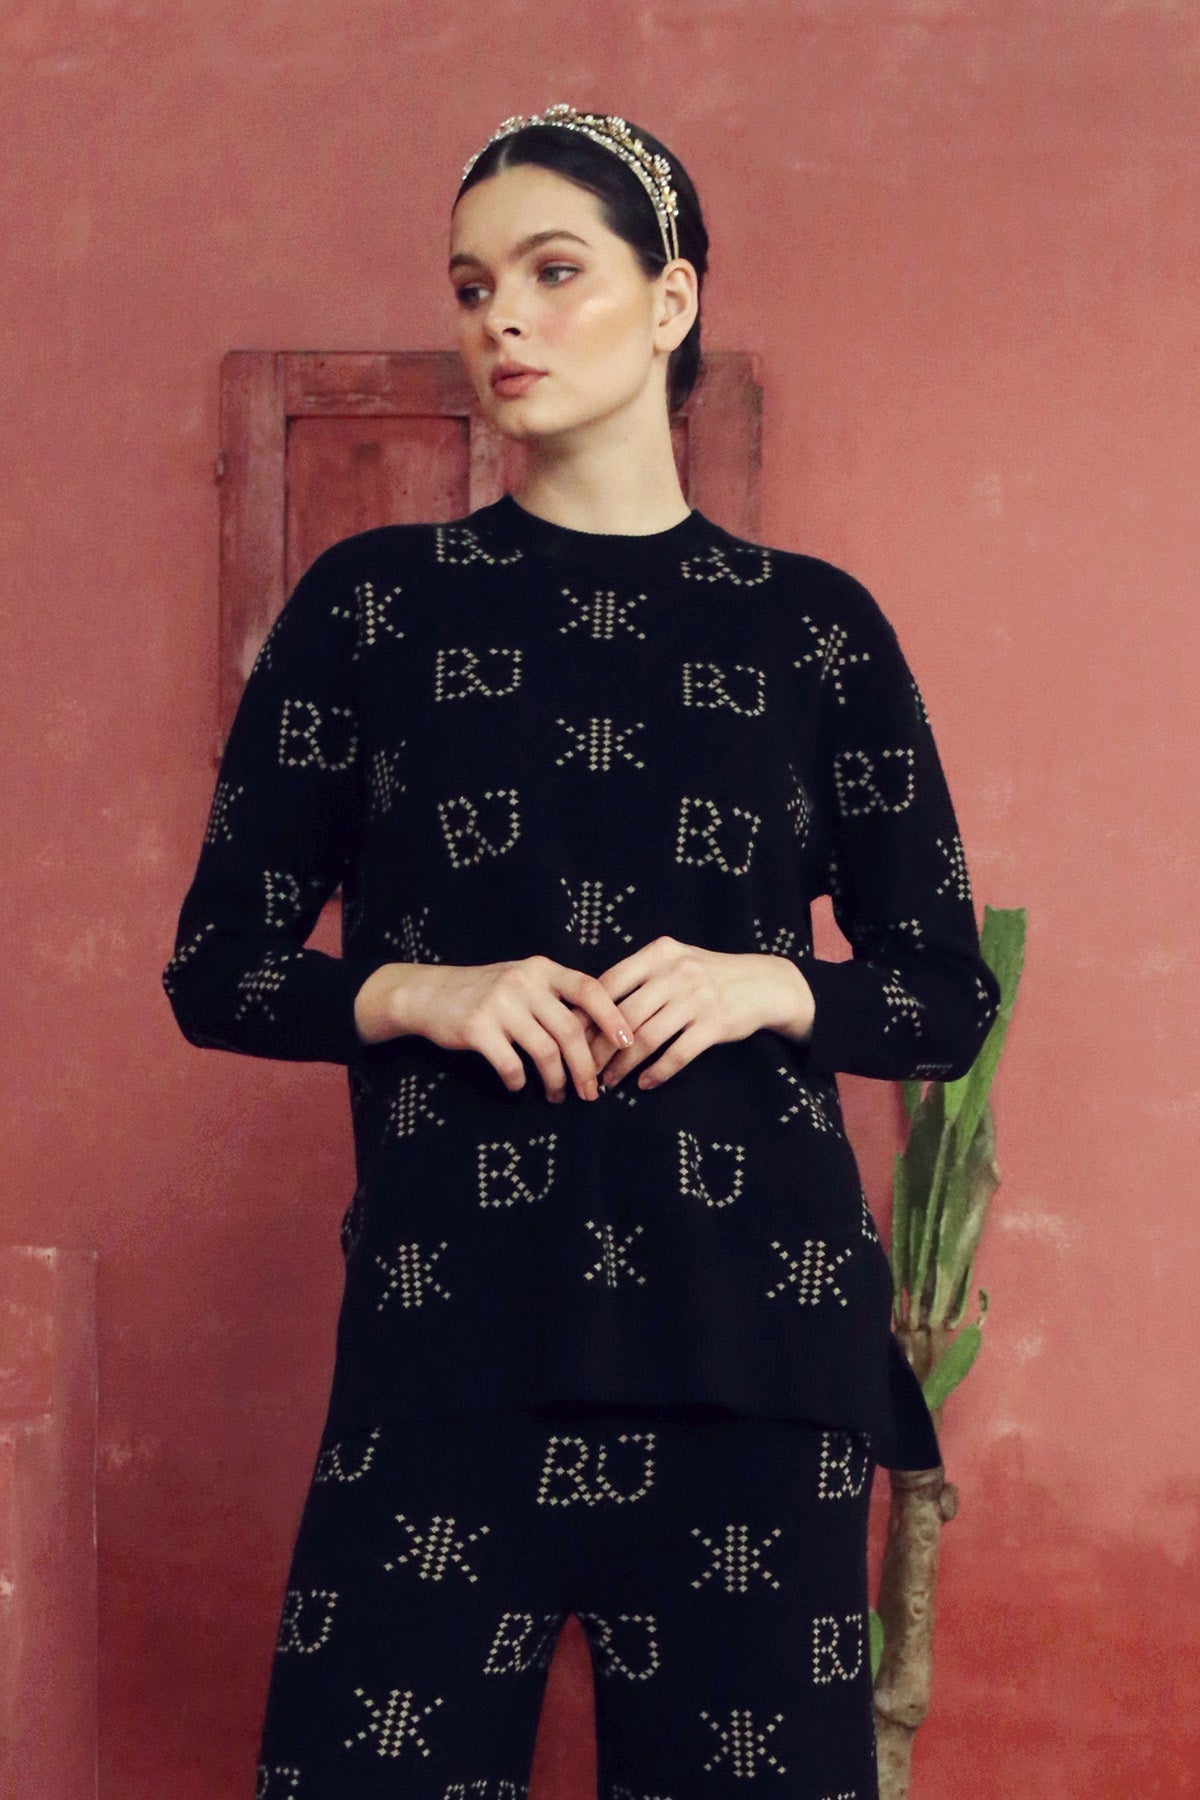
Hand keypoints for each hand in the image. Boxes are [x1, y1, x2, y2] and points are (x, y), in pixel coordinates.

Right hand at [361, 957, 635, 1102]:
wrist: (428, 994)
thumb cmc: (484, 991)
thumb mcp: (522, 980)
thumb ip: (556, 997)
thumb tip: (601, 1030)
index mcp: (541, 969)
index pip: (589, 988)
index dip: (612, 1016)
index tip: (626, 1042)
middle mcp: (524, 982)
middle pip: (570, 1031)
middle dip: (586, 1068)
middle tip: (592, 1093)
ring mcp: (499, 1004)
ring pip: (545, 1052)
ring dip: (557, 1081)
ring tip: (559, 1096)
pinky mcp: (477, 1028)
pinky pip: (511, 1064)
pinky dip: (519, 1081)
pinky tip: (519, 1086)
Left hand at [571, 937, 815, 1090]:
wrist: (764, 983)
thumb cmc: (708, 975)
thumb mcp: (675, 961)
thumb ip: (640, 976)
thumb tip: (590, 1007)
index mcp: (660, 953)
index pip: (609, 983)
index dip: (586, 1013)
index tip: (570, 1037)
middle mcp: (676, 972)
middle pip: (622, 1016)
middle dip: (597, 1047)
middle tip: (582, 1069)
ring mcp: (697, 998)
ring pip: (646, 1038)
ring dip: (622, 1065)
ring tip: (608, 1082)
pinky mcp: (715, 1025)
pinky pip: (677, 1054)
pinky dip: (657, 1072)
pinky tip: (644, 1084)